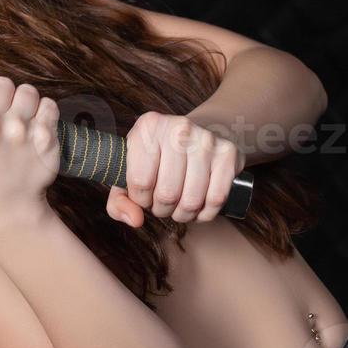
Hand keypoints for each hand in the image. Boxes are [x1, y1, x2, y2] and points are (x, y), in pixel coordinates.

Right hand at [0, 61, 60, 229]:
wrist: (4, 208)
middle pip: (1, 82)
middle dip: (1, 96)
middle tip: (0, 113)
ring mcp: (19, 131)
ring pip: (26, 90)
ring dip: (23, 102)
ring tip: (19, 118)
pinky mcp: (45, 138)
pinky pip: (49, 104)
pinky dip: (43, 113)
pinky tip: (34, 126)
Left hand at [105, 112, 244, 226]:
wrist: (197, 134)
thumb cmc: (157, 157)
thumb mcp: (130, 169)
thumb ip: (119, 199)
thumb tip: (134, 220)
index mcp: (148, 127)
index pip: (140, 180)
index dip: (140, 199)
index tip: (143, 198)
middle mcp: (177, 128)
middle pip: (167, 193)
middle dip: (161, 209)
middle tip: (162, 205)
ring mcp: (206, 140)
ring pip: (192, 199)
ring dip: (183, 214)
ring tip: (177, 209)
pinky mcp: (228, 154)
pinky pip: (216, 198)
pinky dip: (205, 214)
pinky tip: (197, 210)